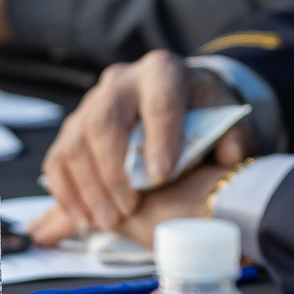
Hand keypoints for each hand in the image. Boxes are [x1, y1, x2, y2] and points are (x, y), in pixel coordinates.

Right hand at [30, 52, 253, 242]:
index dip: (158, 139)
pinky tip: (81, 217)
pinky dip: (66, 190)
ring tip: (107, 221)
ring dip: (88, 186)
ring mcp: (92, 101)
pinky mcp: (74, 124)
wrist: (179, 101)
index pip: (158, 103)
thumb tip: (230, 153)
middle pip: (105, 119)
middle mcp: (122, 81)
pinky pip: (59, 156)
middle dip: (113, 169)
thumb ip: (234, 136)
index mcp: (163, 72)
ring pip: (76, 140)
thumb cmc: (203, 114)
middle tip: (127, 207)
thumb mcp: (227, 119)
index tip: (161, 178)